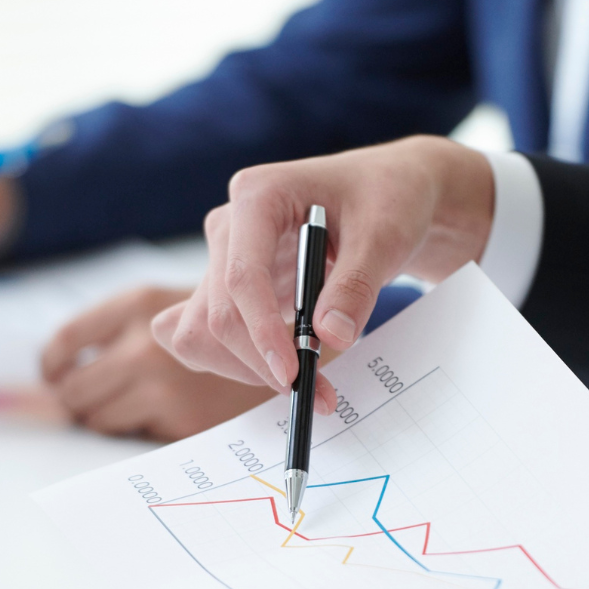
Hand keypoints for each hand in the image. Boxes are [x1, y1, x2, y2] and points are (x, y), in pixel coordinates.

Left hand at [42, 287, 273, 440]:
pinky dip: (142, 429)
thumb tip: (61, 372)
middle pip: (73, 388)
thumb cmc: (233, 328)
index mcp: (139, 304)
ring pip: (97, 417)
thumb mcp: (179, 306)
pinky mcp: (179, 417)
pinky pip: (131, 433)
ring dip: (110, 419)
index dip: (53, 366)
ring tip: (137, 410)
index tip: (55, 379)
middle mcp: (144, 341)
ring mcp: (160, 382)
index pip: (66, 341)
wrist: (291, 350)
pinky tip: (166, 416)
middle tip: (94, 405)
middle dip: (80, 402)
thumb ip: (132, 328)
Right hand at [152, 136, 493, 411]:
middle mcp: (230, 226)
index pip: (242, 275)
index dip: (262, 331)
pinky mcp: (230, 287)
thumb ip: (356, 285)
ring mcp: (225, 259)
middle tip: (318, 394)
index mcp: (258, 195)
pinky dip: (237, 360)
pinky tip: (279, 365)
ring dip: (247, 367)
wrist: (386, 195)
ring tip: (310, 382)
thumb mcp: (385, 234)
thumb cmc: (384, 199)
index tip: (292, 373)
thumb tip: (330, 337)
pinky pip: (206, 334)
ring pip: (203, 330)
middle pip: (219, 312)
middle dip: (263, 362)